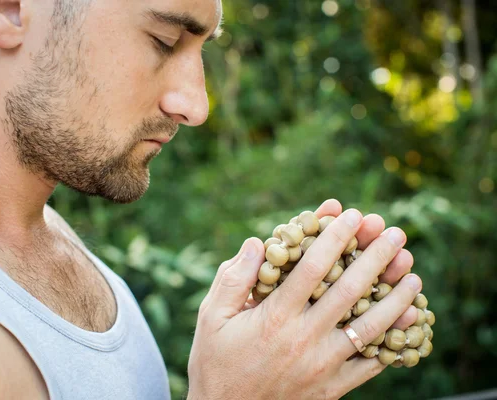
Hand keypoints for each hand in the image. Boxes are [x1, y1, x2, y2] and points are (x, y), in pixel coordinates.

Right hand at [187, 199, 420, 399]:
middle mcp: (304, 338)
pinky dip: (393, 341)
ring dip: (396, 297)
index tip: (352, 215)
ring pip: (370, 326)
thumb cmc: (216, 362)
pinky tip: (407, 322)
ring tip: (412, 274)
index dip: (334, 236)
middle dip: (375, 257)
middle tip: (395, 233)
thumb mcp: (212, 317)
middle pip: (349, 290)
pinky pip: (371, 364)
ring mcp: (323, 365)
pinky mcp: (333, 387)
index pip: (312, 267)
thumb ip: (233, 278)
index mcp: (274, 316)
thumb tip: (255, 243)